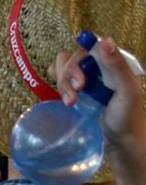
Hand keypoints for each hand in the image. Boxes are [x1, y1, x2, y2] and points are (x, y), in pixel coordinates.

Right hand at [54, 38, 145, 184]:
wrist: (121, 144)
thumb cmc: (129, 119)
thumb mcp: (128, 92)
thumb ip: (117, 66)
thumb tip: (106, 40)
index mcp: (113, 63)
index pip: (88, 47)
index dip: (79, 60)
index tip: (80, 82)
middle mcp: (98, 67)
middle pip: (71, 57)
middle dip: (68, 76)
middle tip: (74, 97)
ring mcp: (86, 79)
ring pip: (61, 67)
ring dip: (62, 84)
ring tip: (70, 103)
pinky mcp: (76, 90)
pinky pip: (58, 78)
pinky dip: (57, 85)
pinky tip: (66, 100)